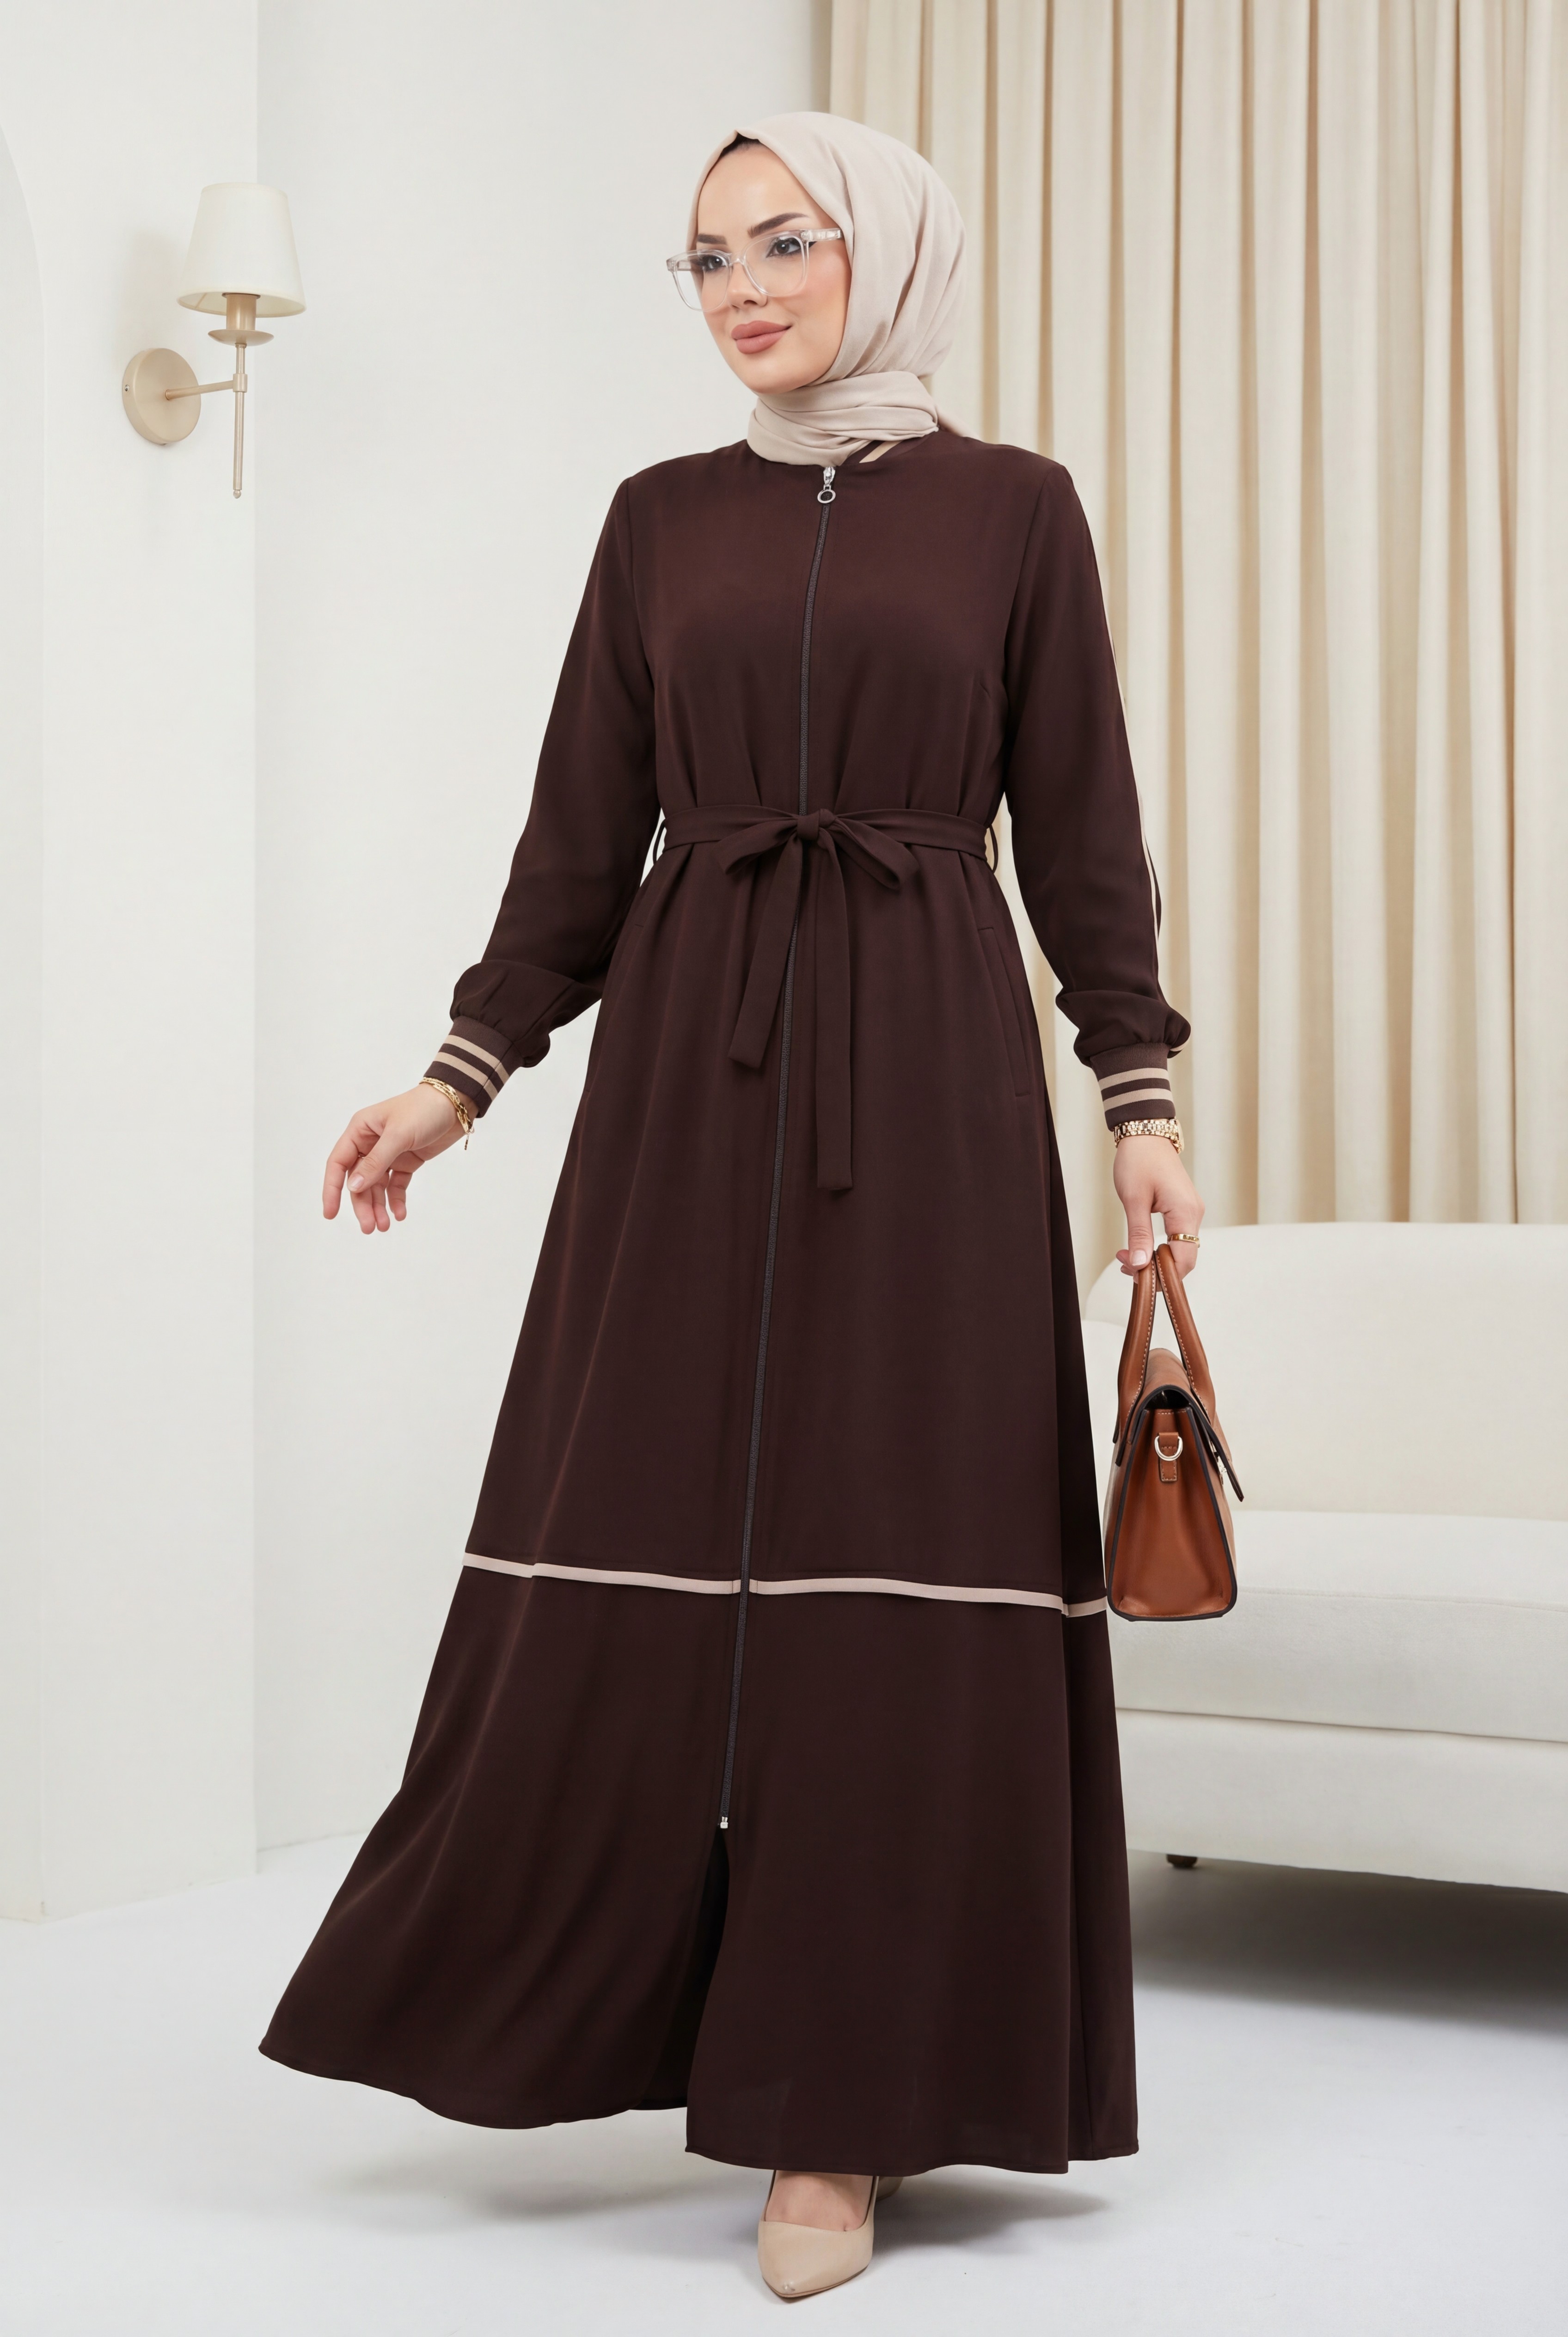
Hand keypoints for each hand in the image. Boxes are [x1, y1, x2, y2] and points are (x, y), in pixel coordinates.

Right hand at [324, 1084, 467, 1233]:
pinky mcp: (406, 1161)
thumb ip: (375, 1162)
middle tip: (369, 1227)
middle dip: (362, 1205)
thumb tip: (353, 1186)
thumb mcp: (398, 1135)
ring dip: (378, 1206)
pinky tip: (399, 1214)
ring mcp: (388, 1154)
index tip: (331, 1213)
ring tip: (384, 1226)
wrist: (456, 1104)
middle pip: (358, 1181)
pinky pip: (395, 1185)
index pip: (338, 1163)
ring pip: (376, 1186)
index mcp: (360, 1130)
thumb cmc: (423, 1110)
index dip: (332, 1189)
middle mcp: (370, 1143)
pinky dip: (396, 1200)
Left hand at [1112, 1133, 1204, 1278]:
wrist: (1145, 1135)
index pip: (1183, 1260)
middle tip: (1126, 1266)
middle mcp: (1194, 1214)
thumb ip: (1139, 1234)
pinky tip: (1140, 1246)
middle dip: (1157, 1270)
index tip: (1134, 1274)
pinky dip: (1160, 1247)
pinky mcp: (1183, 1209)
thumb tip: (1139, 1264)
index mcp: (1186, 1212)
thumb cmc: (1139, 1161)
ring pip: (1180, 1250)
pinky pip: (1176, 1238)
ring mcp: (1190, 1212)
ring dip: (1156, 1259)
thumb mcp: (1134, 1200)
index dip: (1162, 1276)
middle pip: (1184, 1259)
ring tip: (1127, 1256)